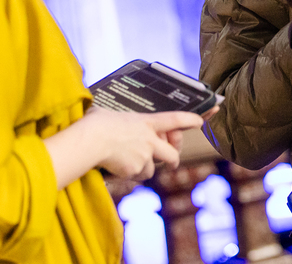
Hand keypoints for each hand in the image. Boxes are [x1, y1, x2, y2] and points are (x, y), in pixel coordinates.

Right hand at [88, 109, 204, 180]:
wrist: (90, 140)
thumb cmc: (96, 123)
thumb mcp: (111, 115)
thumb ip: (119, 121)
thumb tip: (102, 117)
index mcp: (146, 122)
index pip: (175, 119)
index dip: (190, 120)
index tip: (200, 122)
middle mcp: (150, 140)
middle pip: (172, 155)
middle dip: (173, 160)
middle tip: (172, 163)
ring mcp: (144, 156)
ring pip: (151, 170)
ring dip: (144, 169)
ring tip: (126, 161)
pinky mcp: (135, 170)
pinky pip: (136, 177)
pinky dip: (130, 175)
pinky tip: (117, 168)